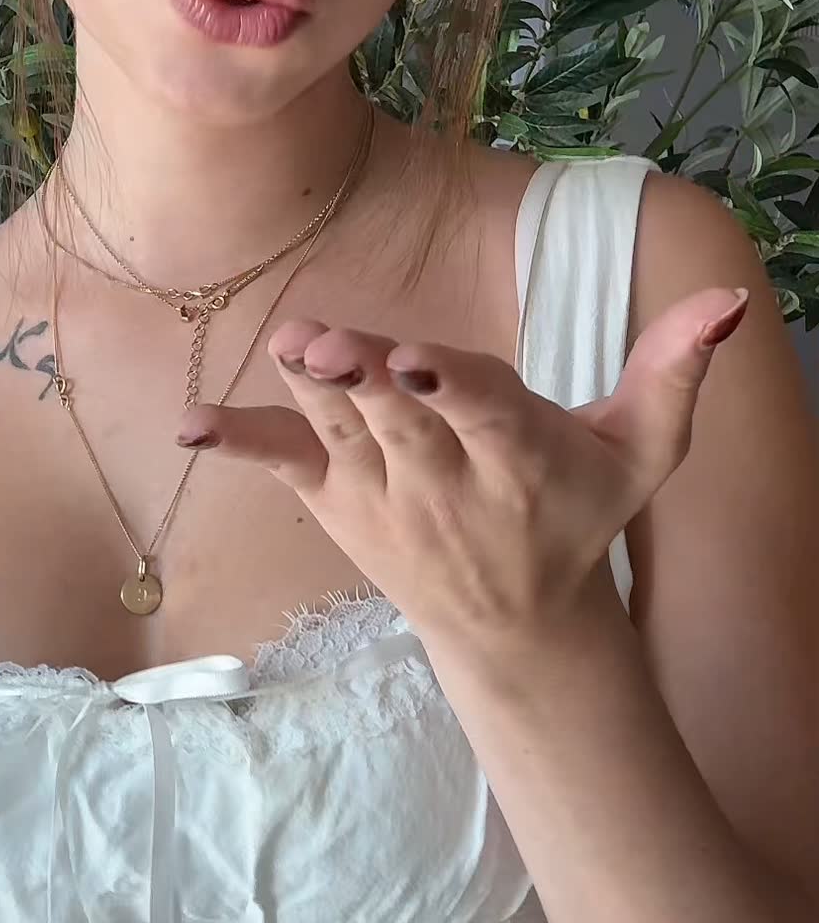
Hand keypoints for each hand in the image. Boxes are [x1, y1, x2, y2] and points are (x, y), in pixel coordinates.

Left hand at [174, 285, 749, 656]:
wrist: (517, 627)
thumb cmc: (581, 517)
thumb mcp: (644, 452)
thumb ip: (678, 371)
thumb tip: (735, 295)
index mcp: (518, 457)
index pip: (481, 413)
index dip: (450, 384)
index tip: (419, 357)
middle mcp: (444, 480)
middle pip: (398, 419)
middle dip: (366, 382)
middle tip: (333, 343)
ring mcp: (382, 496)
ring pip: (338, 432)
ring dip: (307, 395)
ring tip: (289, 350)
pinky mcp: (337, 504)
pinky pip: (282, 469)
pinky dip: (236, 445)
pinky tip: (187, 427)